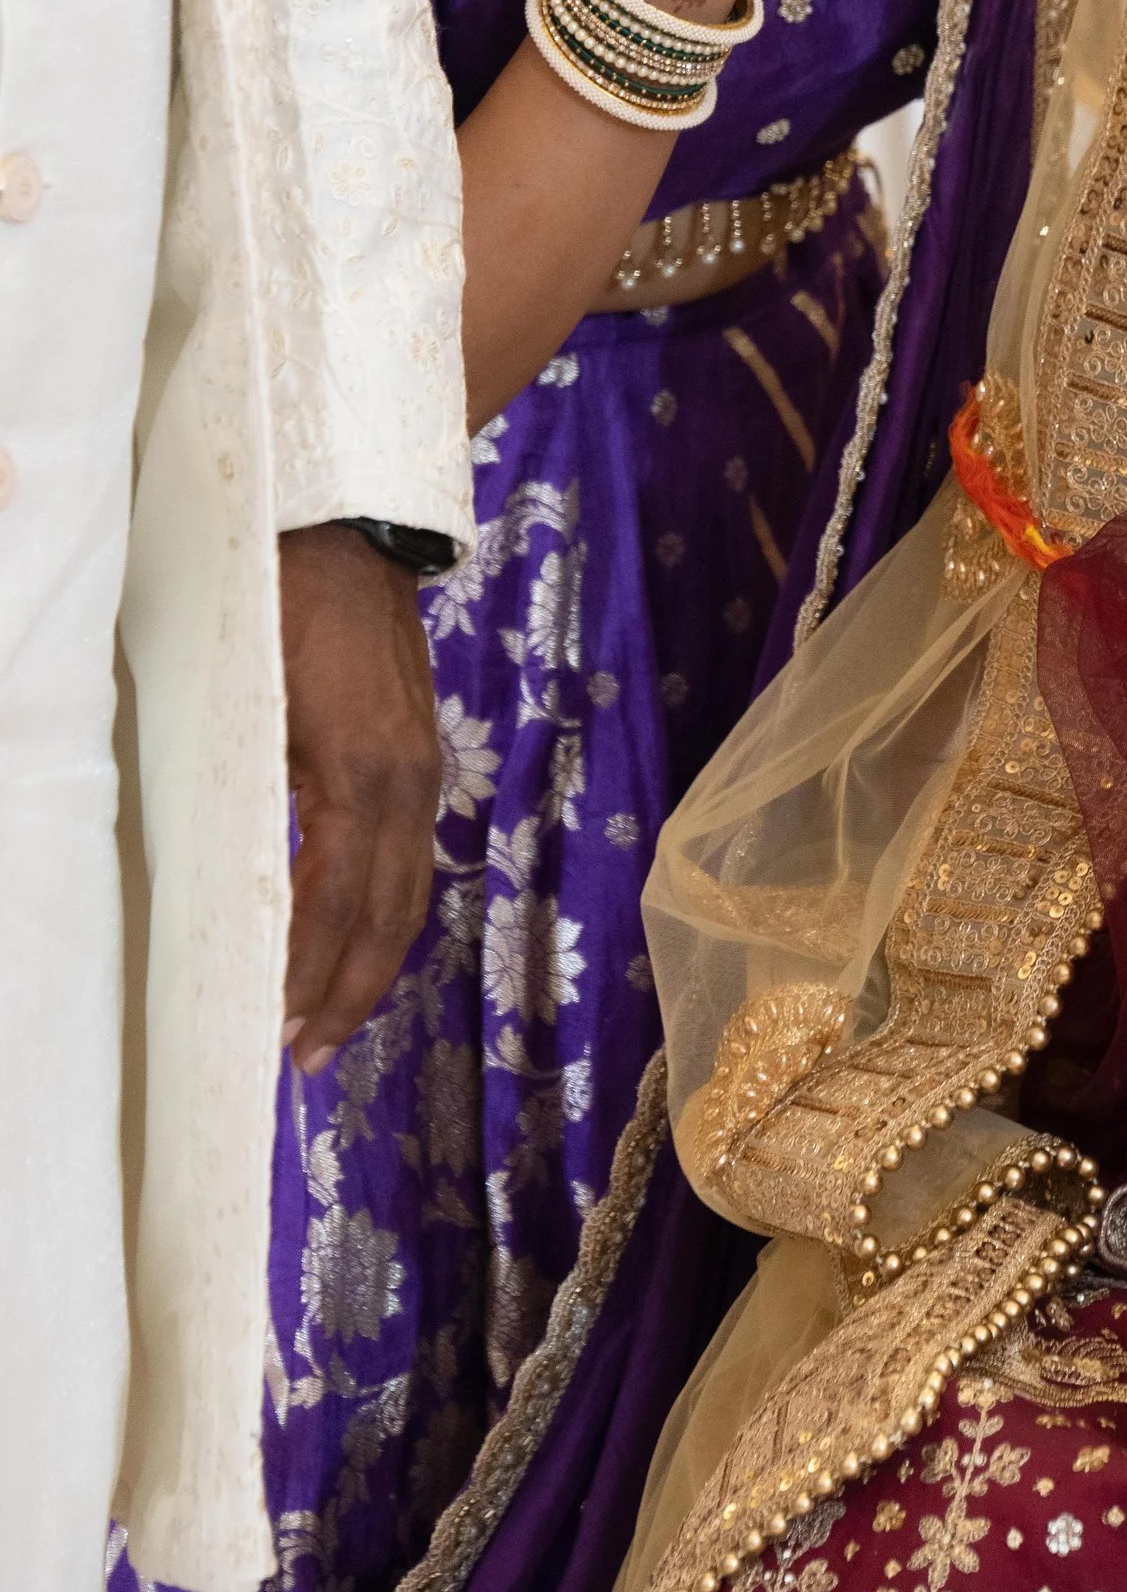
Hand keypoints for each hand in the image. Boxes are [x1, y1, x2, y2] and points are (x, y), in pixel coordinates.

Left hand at [277, 523, 441, 1072]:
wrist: (353, 532)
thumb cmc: (283, 606)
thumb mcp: (256, 698)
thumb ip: (259, 790)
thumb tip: (241, 886)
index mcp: (364, 771)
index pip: (337, 900)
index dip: (308, 971)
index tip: (277, 1032)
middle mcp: (407, 782)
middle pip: (387, 915)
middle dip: (346, 992)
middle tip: (305, 1059)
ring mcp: (421, 771)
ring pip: (408, 894)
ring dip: (371, 966)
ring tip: (330, 1025)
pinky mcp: (418, 759)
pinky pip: (410, 861)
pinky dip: (386, 917)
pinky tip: (357, 945)